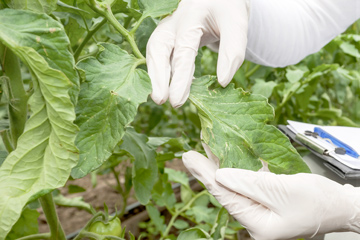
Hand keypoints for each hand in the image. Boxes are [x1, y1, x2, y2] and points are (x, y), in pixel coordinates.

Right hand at [146, 0, 249, 107]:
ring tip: (160, 98)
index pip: (183, 49)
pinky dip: (162, 71)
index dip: (179, 77)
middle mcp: (174, 21)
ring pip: (155, 52)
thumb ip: (232, 51)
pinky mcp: (169, 36)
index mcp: (191, 16)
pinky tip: (168, 87)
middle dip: (158, 76)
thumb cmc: (228, 8)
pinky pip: (161, 55)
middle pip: (158, 49)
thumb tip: (222, 82)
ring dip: (156, 76)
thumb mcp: (237, 24)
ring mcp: (168, 28)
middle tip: (161, 100)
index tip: (177, 100)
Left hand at [182, 149, 359, 239]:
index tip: (189, 158)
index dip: (204, 175)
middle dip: (208, 169)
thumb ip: (249, 183)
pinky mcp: (268, 197)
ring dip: (221, 165)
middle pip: (226, 190)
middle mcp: (256, 218)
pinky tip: (230, 154)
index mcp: (258, 224)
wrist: (342, 206)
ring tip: (206, 148)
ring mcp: (261, 207)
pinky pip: (249, 180)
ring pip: (236, 183)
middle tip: (190, 153)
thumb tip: (220, 174)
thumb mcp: (282, 191)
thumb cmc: (319, 203)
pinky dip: (239, 166)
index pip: (224, 196)